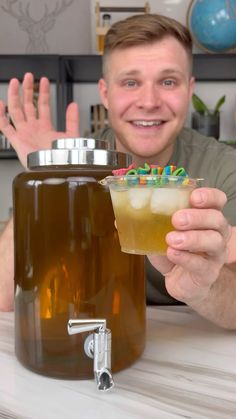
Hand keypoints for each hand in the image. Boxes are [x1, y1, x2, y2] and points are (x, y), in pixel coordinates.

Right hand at [0, 72, 78, 167]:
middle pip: (27, 105)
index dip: (43, 92)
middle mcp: (33, 129)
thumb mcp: (71, 136)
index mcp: (45, 127)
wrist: (55, 170)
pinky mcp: (16, 141)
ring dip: (15, 96)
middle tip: (27, 76)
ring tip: (15, 82)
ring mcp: (23, 133)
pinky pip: (5, 126)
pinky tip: (0, 104)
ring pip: (15, 111)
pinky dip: (1, 115)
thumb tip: (73, 105)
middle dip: (27, 90)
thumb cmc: (63, 158)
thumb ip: (72, 120)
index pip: (42, 105)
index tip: (43, 80)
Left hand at [148, 187, 230, 304]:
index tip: (193, 197)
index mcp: (204, 217)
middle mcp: (215, 232)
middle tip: (176, 219)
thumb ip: (145, 224)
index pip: (217, 200)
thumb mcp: (159, 234)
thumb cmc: (174, 251)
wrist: (180, 282)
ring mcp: (214, 254)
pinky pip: (202, 264)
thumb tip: (118, 218)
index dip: (209, 196)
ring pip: (214, 241)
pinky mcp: (208, 273)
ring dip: (192, 238)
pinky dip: (186, 258)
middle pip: (217, 219)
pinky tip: (173, 254)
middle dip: (197, 216)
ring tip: (171, 239)